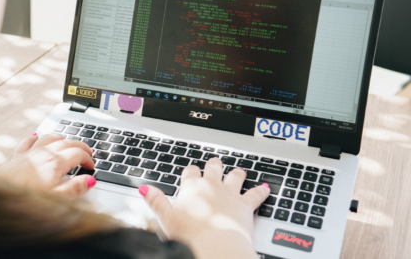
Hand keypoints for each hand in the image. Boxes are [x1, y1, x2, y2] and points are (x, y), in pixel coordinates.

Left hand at [0, 133, 96, 197]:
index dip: (88, 159)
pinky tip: (36, 136)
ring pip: (50, 138)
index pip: (78, 154)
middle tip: (88, 152)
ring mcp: (31, 153)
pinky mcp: (18, 157)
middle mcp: (44, 154)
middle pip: (67, 142)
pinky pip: (29, 142)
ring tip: (69, 142)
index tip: (91, 167)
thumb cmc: (25, 198)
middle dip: (80, 145)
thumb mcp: (56, 198)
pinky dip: (36, 138)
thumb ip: (74, 188)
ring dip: (62, 138)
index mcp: (56, 163)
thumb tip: (89, 180)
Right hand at [140, 158, 270, 258]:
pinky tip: (265, 188)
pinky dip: (261, 191)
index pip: (190, 171)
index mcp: (192, 188)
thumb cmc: (190, 235)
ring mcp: (230, 194)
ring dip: (236, 173)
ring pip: (235, 176)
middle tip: (214, 164)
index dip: (191, 171)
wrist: (216, 246)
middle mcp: (212, 186)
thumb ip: (155, 201)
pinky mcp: (246, 205)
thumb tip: (144, 188)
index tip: (191, 173)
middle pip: (213, 167)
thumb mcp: (165, 218)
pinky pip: (256, 193)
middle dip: (213, 165)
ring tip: (238, 172)